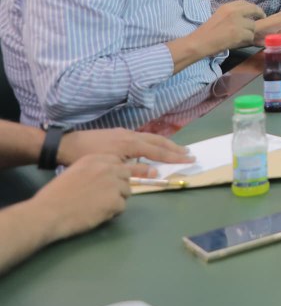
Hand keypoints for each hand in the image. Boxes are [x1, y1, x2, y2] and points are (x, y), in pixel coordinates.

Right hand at [31, 155, 131, 241]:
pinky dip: (112, 213)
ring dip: (116, 199)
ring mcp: (113, 184)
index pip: (117, 161)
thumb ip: (92, 171)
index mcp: (94, 160)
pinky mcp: (115, 201)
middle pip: (126, 175)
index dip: (114, 173)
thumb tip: (107, 177)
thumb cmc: (55, 195)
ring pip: (127, 191)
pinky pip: (122, 207)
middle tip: (105, 196)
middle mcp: (107, 168)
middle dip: (119, 185)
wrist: (47, 213)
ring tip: (99, 207)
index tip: (106, 182)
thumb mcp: (73, 172)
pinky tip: (97, 215)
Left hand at [58, 129, 192, 171]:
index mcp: (131, 144)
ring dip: (165, 143)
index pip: (158, 151)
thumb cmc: (86, 157)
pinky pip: (143, 136)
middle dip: (174, 148)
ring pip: (151, 137)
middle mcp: (131, 135)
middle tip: (189, 153)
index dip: (174, 157)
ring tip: (176, 148)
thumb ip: (134, 170)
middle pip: (158, 141)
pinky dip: (154, 141)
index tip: (189, 159)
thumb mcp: (110, 167)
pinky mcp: (118, 133)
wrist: (66, 144)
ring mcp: (125, 132)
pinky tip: (153, 145)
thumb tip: (155, 173)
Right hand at [189, 0, 263, 56]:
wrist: (199, 42)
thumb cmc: (206, 32)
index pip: (245, 3)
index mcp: (227, 7)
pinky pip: (250, 36)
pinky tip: (239, 43)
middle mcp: (234, 12)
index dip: (253, 8)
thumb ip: (232, 14)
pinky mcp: (239, 33)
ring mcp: (237, 22)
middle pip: (254, 10)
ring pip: (253, 26)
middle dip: (260, 14)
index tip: (257, 12)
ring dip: (250, 32)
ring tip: (241, 37)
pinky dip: (247, 41)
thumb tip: (247, 17)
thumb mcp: (219, 16)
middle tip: (262, 19)